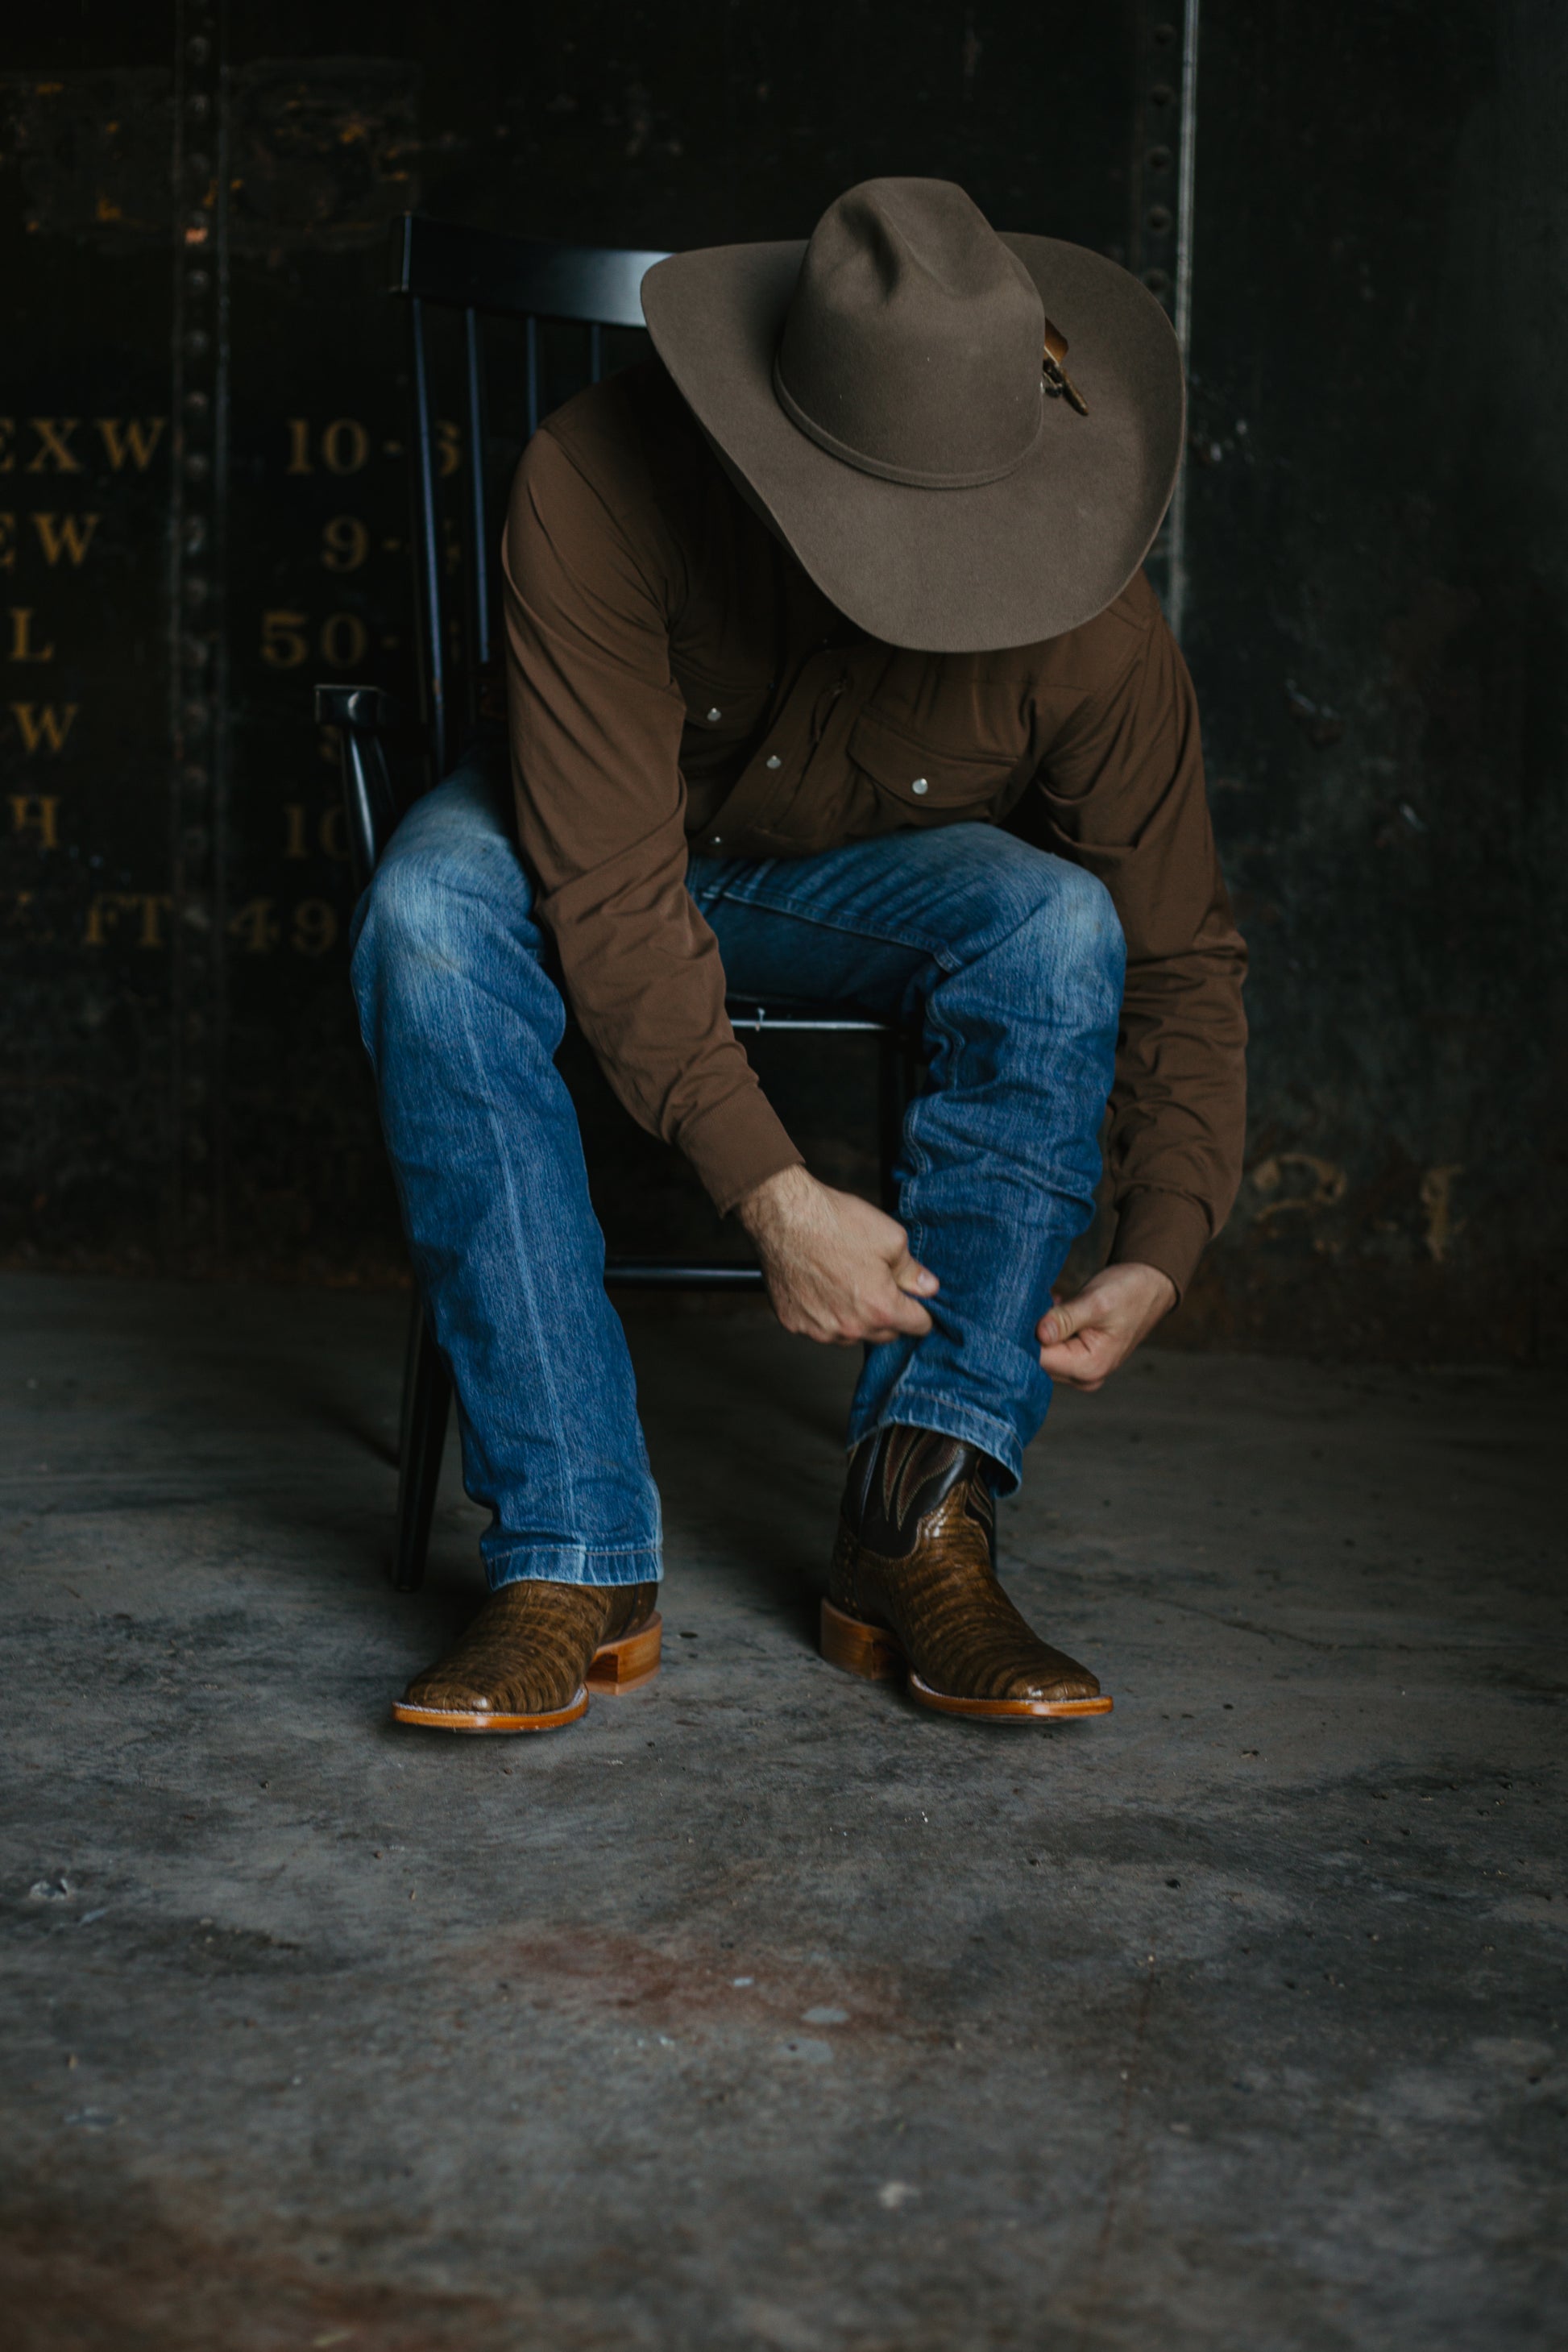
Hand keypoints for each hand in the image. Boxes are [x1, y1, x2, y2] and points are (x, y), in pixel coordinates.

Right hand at [736, 1164, 938, 1345]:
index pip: (919, 1326)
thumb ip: (912, 1270)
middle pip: (885, 1335)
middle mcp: (851, 1328)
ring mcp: (819, 1329)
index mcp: (881, 1309)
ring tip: (845, 1281)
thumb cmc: (836, 1223)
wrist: (783, 1216)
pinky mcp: (794, 1323)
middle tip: (877, 1282)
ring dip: (855, 1317)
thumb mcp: (891, 1238)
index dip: (920, 1308)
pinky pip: (820, 1328)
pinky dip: (824, 1314)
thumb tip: (928, 1287)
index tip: (912, 1296)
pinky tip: (820, 1286)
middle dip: (888, 1313)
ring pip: (852, 1334)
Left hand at [1036, 1261, 1176, 1391]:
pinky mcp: (1078, 1361)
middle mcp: (1084, 1377)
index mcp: (1089, 1366)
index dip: (1024, 1335)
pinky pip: (1051, 1349)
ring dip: (1040, 1328)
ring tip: (1056, 1303)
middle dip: (1031, 1331)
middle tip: (1037, 1301)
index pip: (1039, 1358)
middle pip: (1038, 1360)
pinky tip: (1057, 1309)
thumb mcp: (1096, 1302)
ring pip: (1043, 1353)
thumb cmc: (1128, 1292)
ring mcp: (1081, 1371)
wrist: (1149, 1288)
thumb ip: (1065, 1319)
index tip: (1020, 1311)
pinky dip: (1048, 1329)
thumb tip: (1038, 1333)